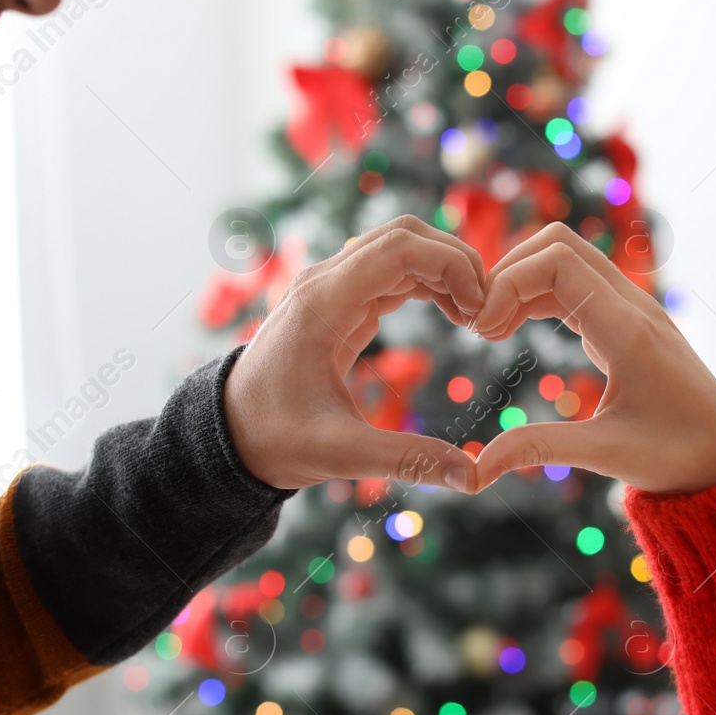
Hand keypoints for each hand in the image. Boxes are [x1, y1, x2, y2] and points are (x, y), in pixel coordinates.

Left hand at [225, 216, 486, 491]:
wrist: (228, 435)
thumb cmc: (274, 439)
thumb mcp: (340, 453)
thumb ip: (407, 459)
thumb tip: (472, 478)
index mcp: (322, 304)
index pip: (399, 249)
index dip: (451, 266)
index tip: (479, 310)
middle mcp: (324, 283)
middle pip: (403, 236)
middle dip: (454, 260)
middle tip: (486, 308)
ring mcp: (330, 289)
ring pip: (399, 249)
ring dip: (443, 270)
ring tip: (475, 316)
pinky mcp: (338, 304)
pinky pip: (391, 274)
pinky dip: (427, 284)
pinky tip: (453, 315)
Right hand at [471, 223, 715, 494]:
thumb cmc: (678, 455)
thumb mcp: (605, 454)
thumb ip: (538, 449)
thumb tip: (476, 469)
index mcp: (628, 330)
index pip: (557, 262)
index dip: (508, 283)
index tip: (482, 331)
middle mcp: (632, 306)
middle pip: (558, 244)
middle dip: (508, 272)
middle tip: (479, 324)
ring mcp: (632, 309)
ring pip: (566, 259)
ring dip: (521, 281)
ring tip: (489, 330)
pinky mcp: (627, 321)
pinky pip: (576, 285)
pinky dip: (538, 295)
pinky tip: (514, 330)